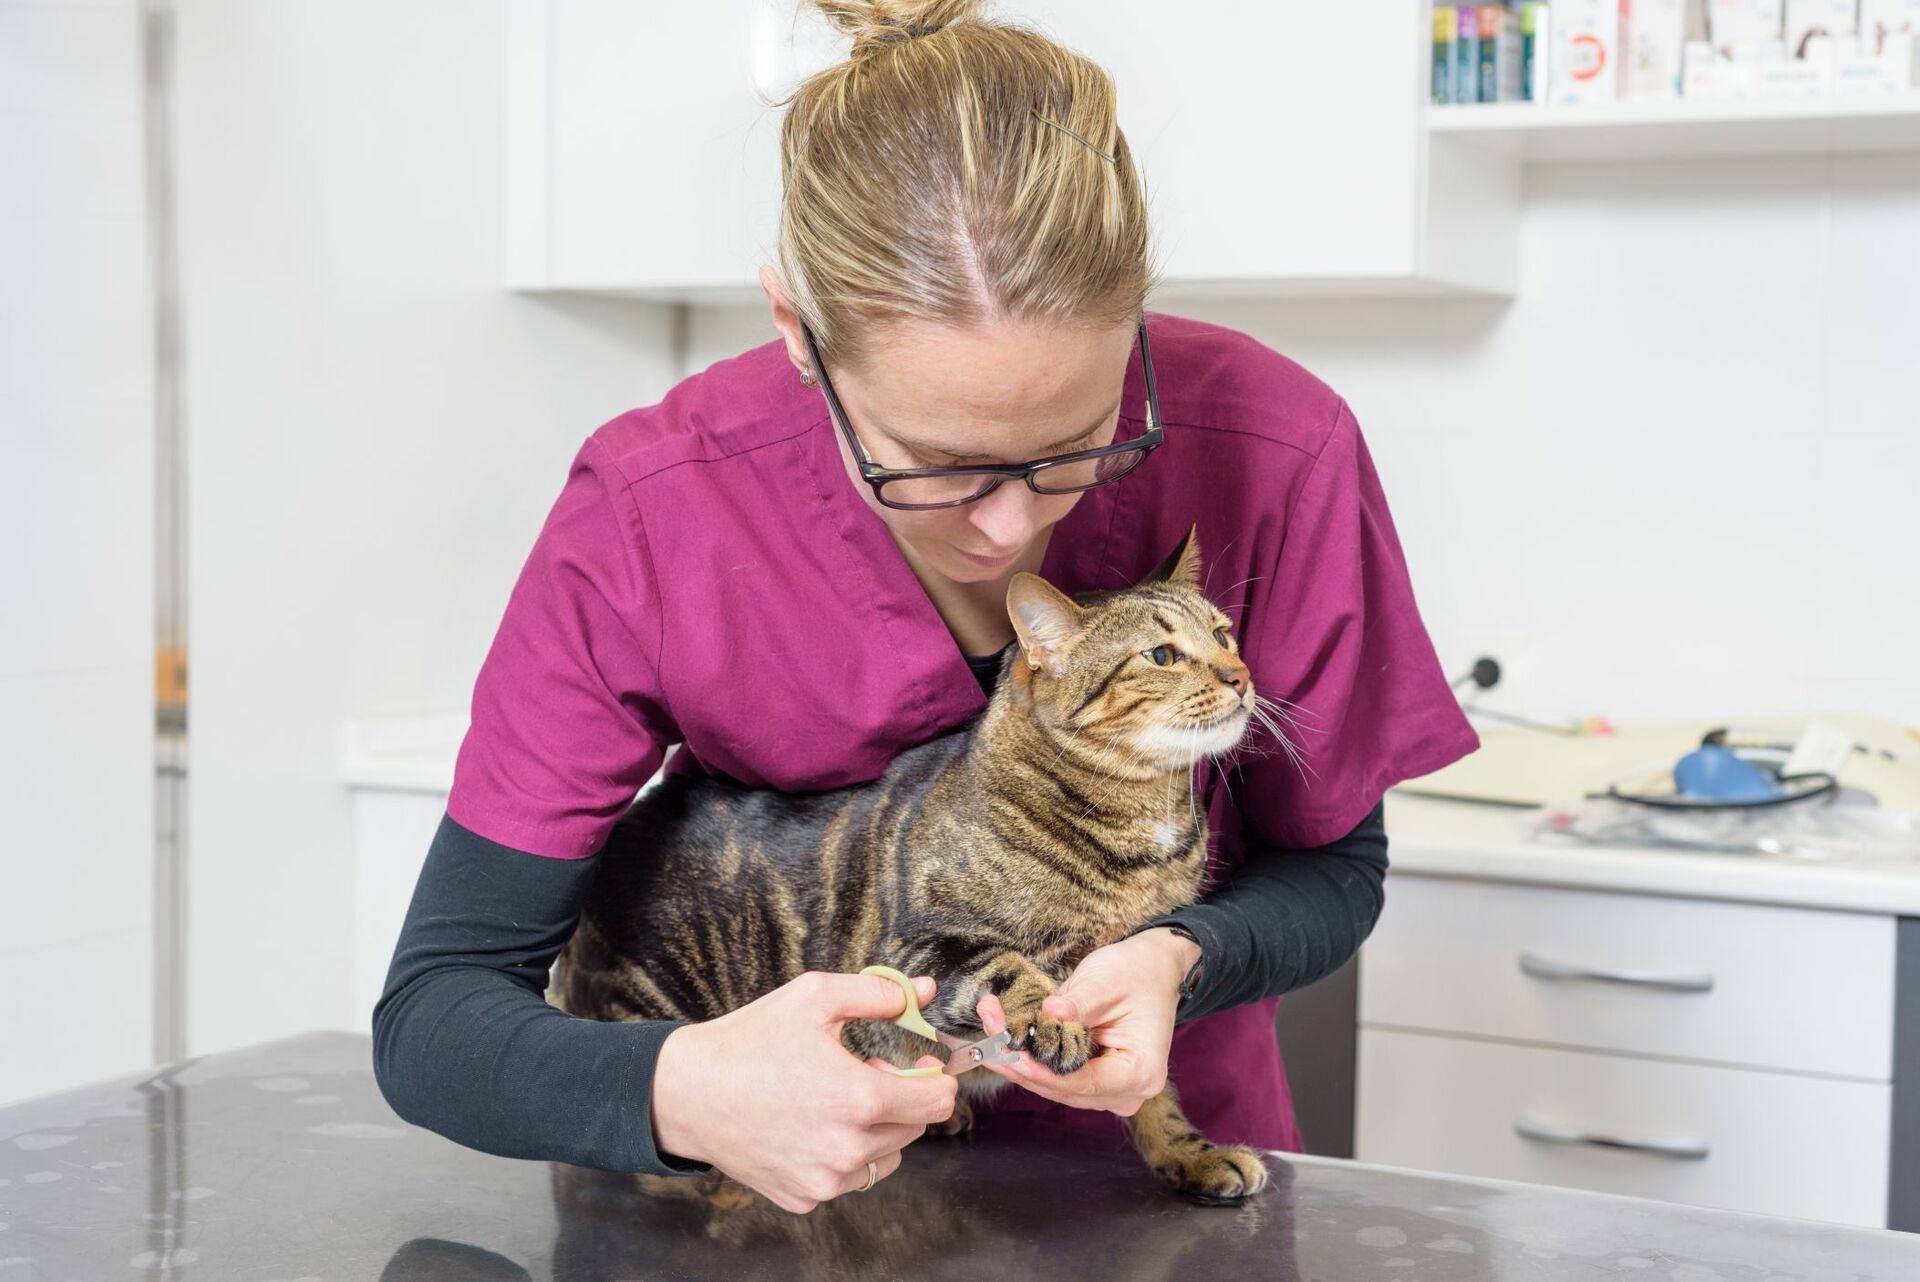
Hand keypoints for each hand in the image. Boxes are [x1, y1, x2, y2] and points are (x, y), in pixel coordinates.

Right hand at [650, 971, 957, 1213]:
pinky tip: (812, 1126)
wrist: (688, 1092)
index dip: (935, 1077)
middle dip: (899, 1097)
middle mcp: (847, 1149)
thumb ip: (878, 993)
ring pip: (886, 1156)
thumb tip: (923, 990)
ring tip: (834, 1099)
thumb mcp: (814, 998)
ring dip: (876, 1129)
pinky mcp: (804, 1197)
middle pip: (915, 1127)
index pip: (938, 1101)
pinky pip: (849, 1178)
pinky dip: (844, 1155)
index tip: (919, 1063)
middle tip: (861, 1071)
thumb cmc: (749, 1042)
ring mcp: (825, 1181)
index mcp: (857, 1099)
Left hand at [977, 928, 1196, 1117]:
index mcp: (1141, 1072)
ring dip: (1020, 1061)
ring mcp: (1111, 1089)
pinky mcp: (1095, 1079)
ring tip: (989, 1030)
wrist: (1154, 968)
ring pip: (1055, 1086)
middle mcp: (1128, 1091)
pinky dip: (1032, 1058)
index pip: (1083, 1083)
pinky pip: (1058, 1075)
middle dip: (1022, 1064)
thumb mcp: (1106, 983)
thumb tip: (1048, 1013)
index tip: (1009, 1054)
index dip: (1041, 1072)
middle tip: (987, 1039)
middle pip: (1064, 1089)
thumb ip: (1077, 1004)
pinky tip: (1005, 1037)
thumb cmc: (1138, 973)